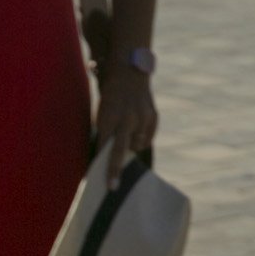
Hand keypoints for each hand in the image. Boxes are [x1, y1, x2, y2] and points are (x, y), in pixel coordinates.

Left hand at [95, 63, 158, 181]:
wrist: (130, 69)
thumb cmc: (110, 93)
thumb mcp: (101, 110)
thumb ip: (105, 132)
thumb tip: (106, 154)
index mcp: (108, 116)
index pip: (103, 146)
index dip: (101, 164)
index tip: (101, 181)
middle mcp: (126, 118)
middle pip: (119, 150)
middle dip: (115, 169)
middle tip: (113, 186)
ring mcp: (141, 117)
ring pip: (137, 144)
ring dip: (131, 147)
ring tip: (127, 138)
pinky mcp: (153, 116)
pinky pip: (147, 138)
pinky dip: (141, 139)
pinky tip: (137, 132)